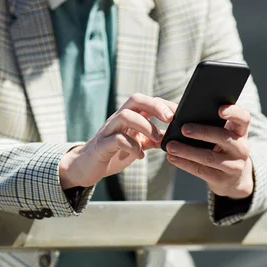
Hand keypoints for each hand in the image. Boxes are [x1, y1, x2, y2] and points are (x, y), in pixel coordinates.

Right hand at [59, 93, 176, 188]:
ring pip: (125, 116)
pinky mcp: (101, 145)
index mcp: (129, 116)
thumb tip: (175, 135)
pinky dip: (132, 146)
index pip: (147, 101)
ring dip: (145, 126)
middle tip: (170, 119)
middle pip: (135, 100)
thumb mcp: (138, 144)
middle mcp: (118, 119)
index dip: (164, 104)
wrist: (86, 166)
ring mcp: (108, 130)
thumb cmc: (114, 153)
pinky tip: (140, 156)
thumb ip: (153, 138)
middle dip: (155, 106)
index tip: (181, 113)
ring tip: (157, 140)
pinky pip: (116, 139)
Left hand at [165, 105, 252, 199]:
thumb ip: (207, 122)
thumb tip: (176, 113)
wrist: (232, 179)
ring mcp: (234, 165)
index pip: (243, 118)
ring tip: (170, 146)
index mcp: (240, 131)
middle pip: (223, 137)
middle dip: (202, 132)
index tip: (219, 110)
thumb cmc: (220, 148)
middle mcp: (241, 147)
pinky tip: (172, 158)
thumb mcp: (222, 135)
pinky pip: (201, 171)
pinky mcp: (222, 179)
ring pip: (209, 157)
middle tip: (184, 128)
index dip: (233, 113)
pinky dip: (184, 163)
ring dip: (187, 151)